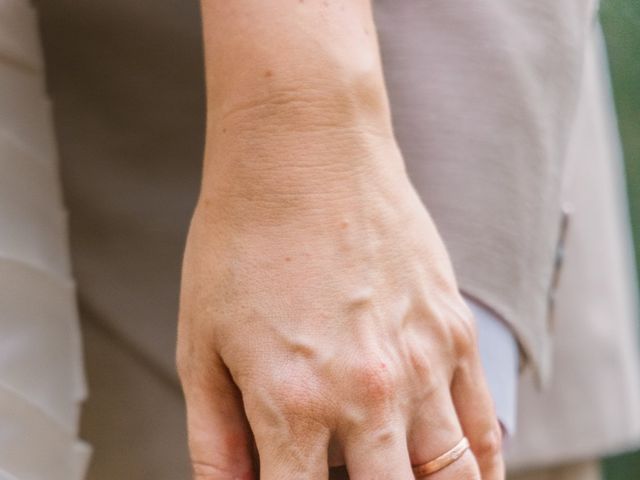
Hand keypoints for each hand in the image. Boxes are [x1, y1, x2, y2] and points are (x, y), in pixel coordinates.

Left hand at [176, 144, 503, 478]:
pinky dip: (482, 466)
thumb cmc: (243, 238)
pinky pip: (484, 425)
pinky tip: (466, 474)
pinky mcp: (454, 331)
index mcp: (292, 403)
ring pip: (454, 478)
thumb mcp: (202, 343)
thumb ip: (216, 439)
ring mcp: (422, 363)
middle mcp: (367, 394)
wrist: (303, 151)